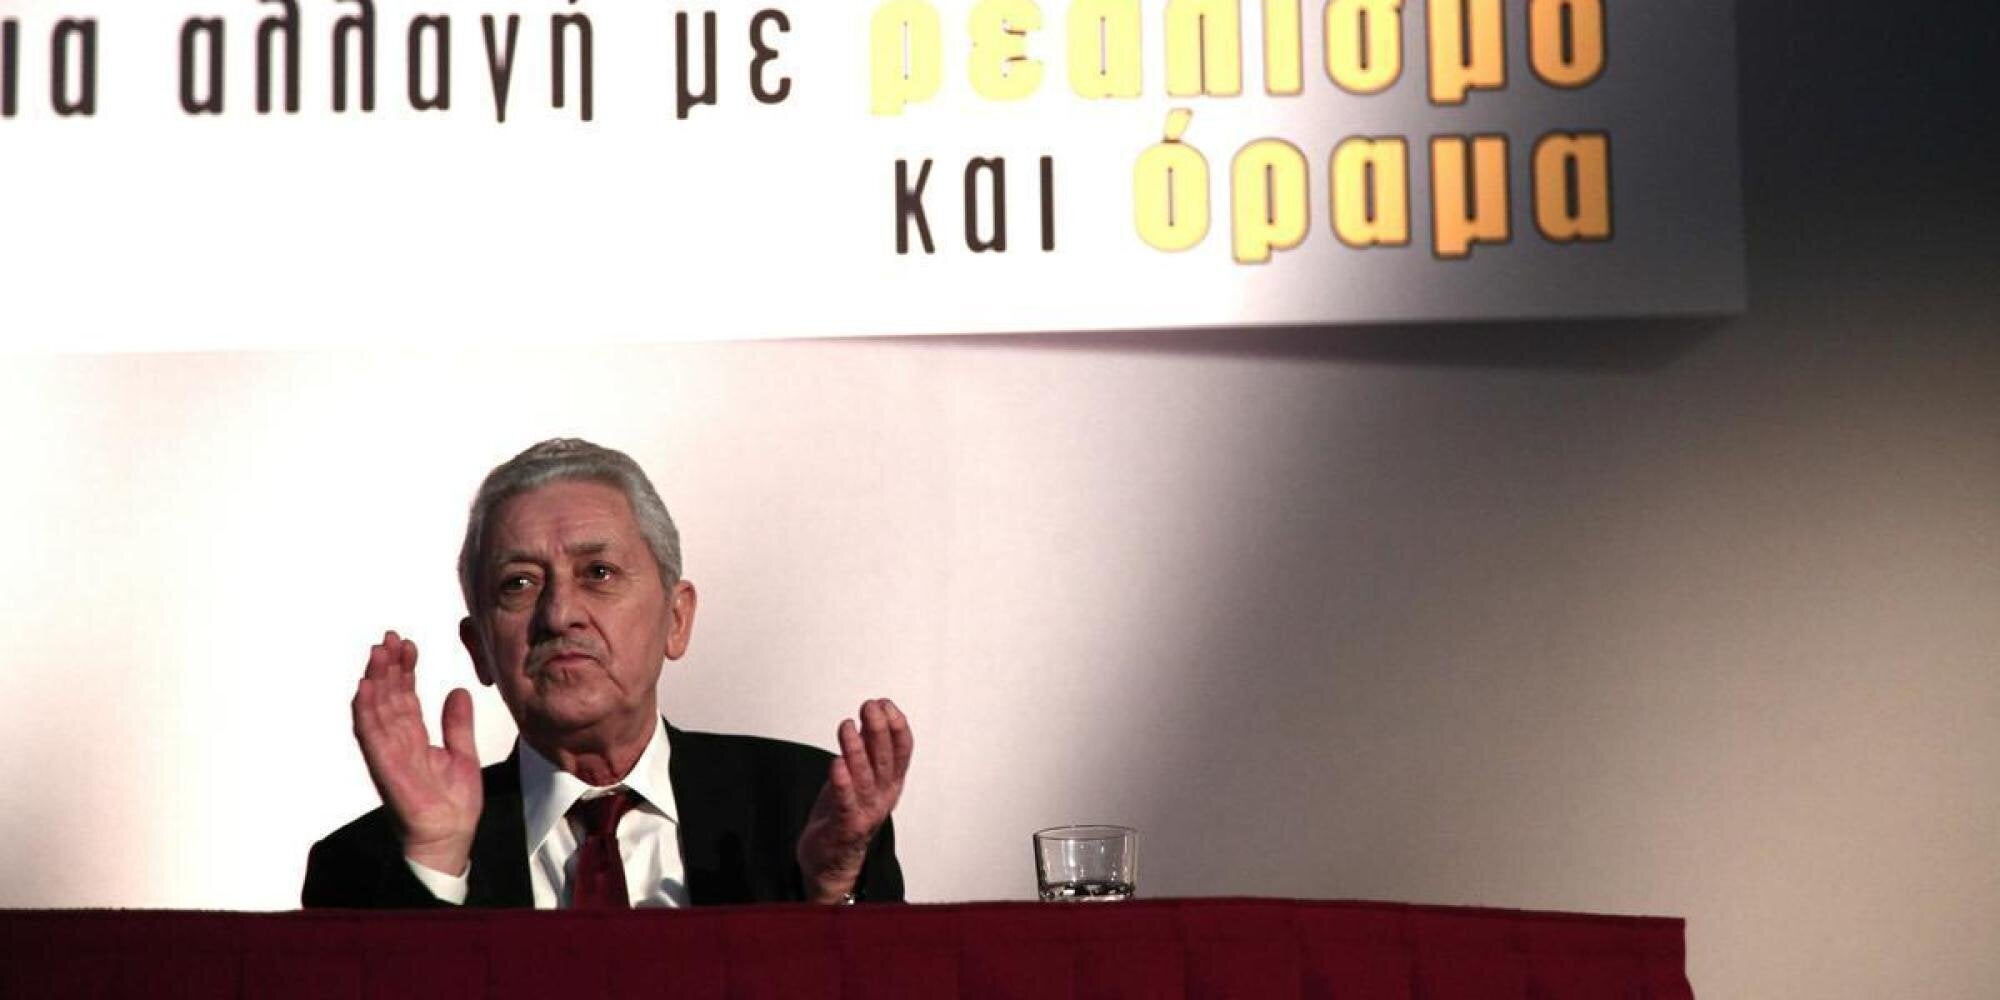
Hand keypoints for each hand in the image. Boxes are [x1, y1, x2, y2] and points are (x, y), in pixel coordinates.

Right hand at [351, 630, 483, 875]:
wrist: (450, 835)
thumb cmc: (453, 803)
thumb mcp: (463, 753)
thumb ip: (457, 723)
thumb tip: (456, 690)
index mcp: (414, 738)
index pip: (405, 696)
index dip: (405, 670)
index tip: (408, 644)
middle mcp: (397, 742)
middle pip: (388, 697)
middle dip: (388, 666)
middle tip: (390, 637)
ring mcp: (388, 753)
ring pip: (376, 709)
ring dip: (375, 680)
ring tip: (378, 651)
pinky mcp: (384, 766)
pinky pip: (370, 735)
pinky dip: (365, 711)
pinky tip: (364, 687)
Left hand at [796, 698, 912, 902]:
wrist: (830, 861)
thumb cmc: (844, 813)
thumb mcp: (860, 775)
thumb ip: (866, 747)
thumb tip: (872, 713)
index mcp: (891, 783)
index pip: (903, 751)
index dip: (897, 726)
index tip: (885, 703)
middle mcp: (883, 797)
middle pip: (886, 760)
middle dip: (880, 730)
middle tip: (870, 706)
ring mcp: (866, 813)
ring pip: (865, 778)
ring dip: (857, 750)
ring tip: (847, 726)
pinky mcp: (845, 826)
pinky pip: (845, 803)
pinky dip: (842, 783)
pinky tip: (836, 763)